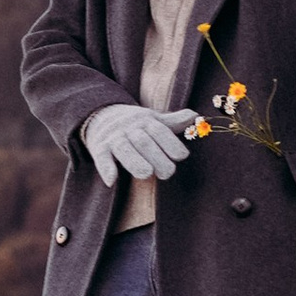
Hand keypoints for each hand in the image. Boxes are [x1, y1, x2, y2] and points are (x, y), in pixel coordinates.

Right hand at [80, 102, 199, 185]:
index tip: (181, 156)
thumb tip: (196, 116)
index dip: (171, 143)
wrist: (99, 114)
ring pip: (123, 149)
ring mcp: (113, 138)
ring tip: (146, 174)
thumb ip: (174, 122)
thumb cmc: (134, 123)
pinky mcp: (99, 147)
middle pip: (143, 141)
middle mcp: (129, 128)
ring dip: (134, 161)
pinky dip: (106, 168)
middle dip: (156, 156)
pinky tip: (112, 180)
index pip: (160, 131)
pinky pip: (102, 157)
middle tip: (168, 173)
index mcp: (145, 121)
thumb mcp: (153, 119)